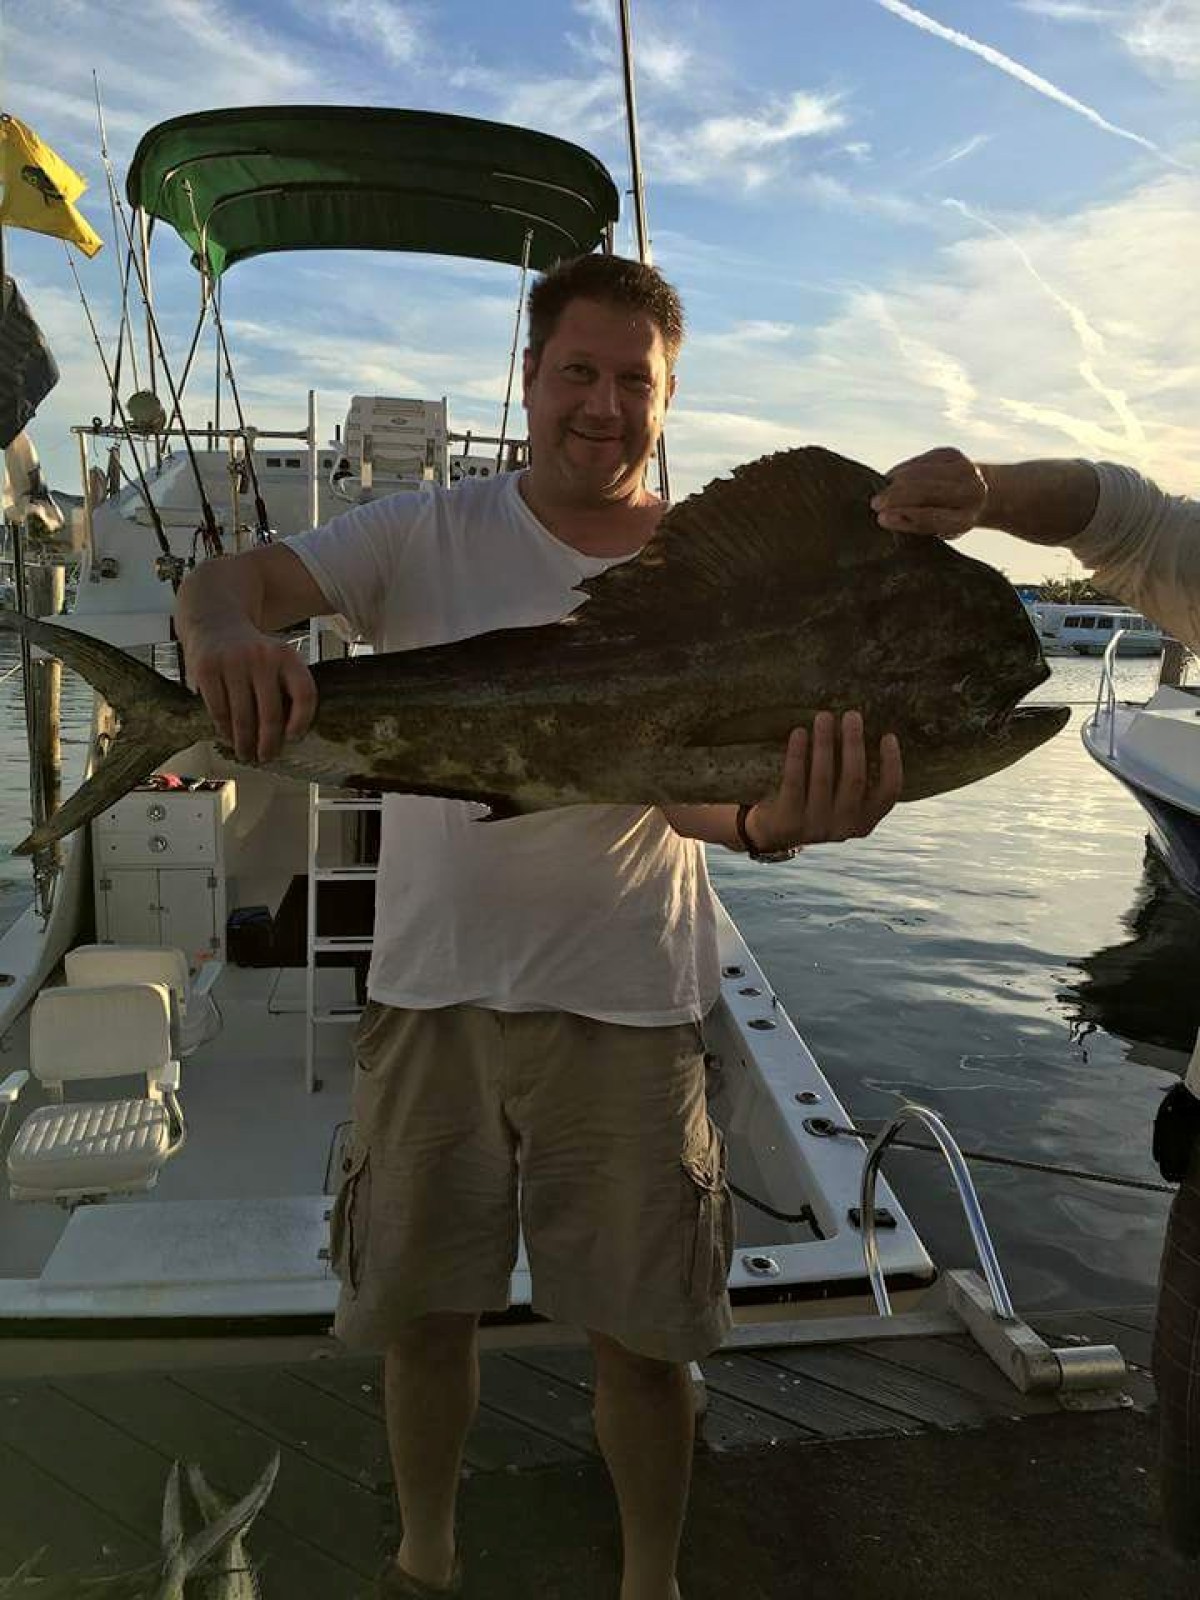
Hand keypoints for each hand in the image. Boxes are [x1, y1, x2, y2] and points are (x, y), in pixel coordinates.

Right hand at [187, 623, 316, 763]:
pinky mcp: (207, 669)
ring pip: (242, 717)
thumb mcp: (277, 659)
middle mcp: (262, 657)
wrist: (216, 621)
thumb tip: (288, 736)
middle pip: (271, 713)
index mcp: (287, 656)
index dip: (302, 721)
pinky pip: (219, 710)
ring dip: (244, 742)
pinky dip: (224, 730)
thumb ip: (286, 688)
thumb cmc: (253, 652)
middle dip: (268, 743)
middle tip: (266, 757)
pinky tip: (228, 738)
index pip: (304, 694)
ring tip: (246, 754)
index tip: (294, 739)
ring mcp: (232, 662)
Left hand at [746, 711, 902, 850]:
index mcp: (863, 823)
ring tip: (823, 716)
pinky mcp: (790, 822)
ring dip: (825, 743)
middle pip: (855, 779)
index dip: (892, 764)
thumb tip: (860, 729)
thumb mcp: (838, 801)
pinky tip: (798, 733)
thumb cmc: (811, 806)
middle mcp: (844, 828)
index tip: (888, 736)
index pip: (888, 794)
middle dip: (854, 743)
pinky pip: (795, 782)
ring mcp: (817, 827)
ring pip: (824, 778)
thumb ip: (852, 779)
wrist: (771, 836)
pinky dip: (797, 754)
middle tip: (852, 715)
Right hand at [870, 447, 987, 540]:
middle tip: (875, 503)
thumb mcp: (935, 532)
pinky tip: (893, 478)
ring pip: (921, 473)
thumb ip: (916, 524)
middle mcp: (971, 493)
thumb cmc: (945, 520)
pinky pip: (920, 460)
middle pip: (926, 491)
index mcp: (965, 519)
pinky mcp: (953, 453)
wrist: (974, 495)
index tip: (881, 518)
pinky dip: (902, 470)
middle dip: (896, 496)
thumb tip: (885, 515)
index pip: (932, 518)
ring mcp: (964, 469)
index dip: (905, 517)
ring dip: (896, 481)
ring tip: (881, 489)